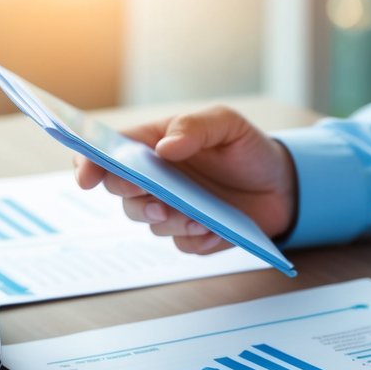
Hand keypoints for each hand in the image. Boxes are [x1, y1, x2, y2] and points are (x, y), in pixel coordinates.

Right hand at [74, 105, 296, 253]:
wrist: (283, 184)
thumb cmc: (247, 148)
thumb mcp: (227, 124)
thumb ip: (194, 128)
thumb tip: (165, 147)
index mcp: (154, 145)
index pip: (107, 153)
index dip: (88, 163)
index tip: (87, 177)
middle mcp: (156, 179)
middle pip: (122, 193)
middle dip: (135, 198)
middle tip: (158, 200)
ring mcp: (172, 209)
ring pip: (150, 223)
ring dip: (169, 222)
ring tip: (199, 219)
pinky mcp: (192, 234)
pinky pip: (182, 245)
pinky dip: (196, 240)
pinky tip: (214, 231)